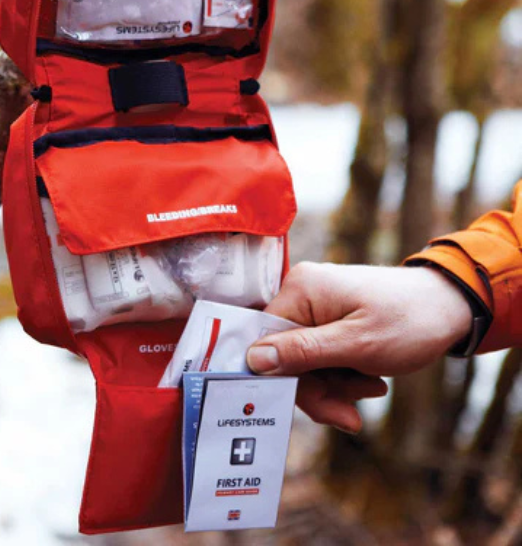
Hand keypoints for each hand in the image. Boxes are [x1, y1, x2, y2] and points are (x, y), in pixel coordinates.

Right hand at [247, 262, 473, 432]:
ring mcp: (313, 303)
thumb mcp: (357, 345)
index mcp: (300, 290)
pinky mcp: (326, 315)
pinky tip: (369, 378)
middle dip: (320, 389)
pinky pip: (318, 354)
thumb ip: (303, 352)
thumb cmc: (409, 322)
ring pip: (303, 361)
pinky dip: (341, 374)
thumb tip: (252, 359)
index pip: (267, 343)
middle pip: (285, 356)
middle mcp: (300, 292)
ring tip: (371, 387)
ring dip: (335, 385)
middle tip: (352, 413)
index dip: (288, 380)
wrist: (450, 307)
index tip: (323, 408)